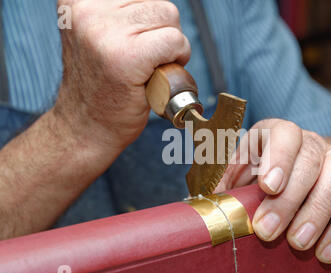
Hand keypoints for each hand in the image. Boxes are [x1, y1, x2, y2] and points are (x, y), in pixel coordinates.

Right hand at [55, 0, 189, 149]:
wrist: (87, 127)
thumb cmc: (101, 86)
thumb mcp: (100, 35)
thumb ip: (124, 13)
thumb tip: (159, 6)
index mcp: (79, 0)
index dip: (148, 23)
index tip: (134, 44)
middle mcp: (87, 9)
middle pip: (158, 4)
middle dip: (161, 34)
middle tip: (141, 62)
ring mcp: (106, 32)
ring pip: (169, 17)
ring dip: (169, 47)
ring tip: (144, 69)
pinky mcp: (127, 56)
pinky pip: (174, 41)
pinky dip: (177, 58)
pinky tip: (155, 75)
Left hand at [215, 119, 330, 263]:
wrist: (302, 172)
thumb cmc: (264, 172)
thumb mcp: (241, 171)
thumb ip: (227, 182)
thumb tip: (209, 204)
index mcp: (280, 132)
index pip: (284, 133)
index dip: (279, 158)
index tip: (268, 187)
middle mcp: (312, 143)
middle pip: (308, 161)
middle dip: (288, 200)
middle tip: (267, 231)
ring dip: (317, 213)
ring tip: (297, 243)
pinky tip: (325, 253)